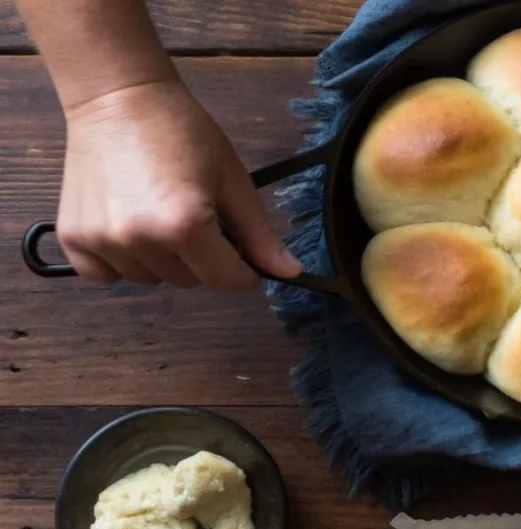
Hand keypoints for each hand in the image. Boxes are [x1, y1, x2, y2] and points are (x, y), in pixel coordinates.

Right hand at [57, 79, 301, 288]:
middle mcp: (139, 239)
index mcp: (185, 226)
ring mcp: (101, 240)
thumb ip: (259, 233)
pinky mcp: (73, 237)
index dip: (242, 271)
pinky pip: (106, 276)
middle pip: (189, 281)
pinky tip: (128, 227)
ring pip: (151, 279)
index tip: (241, 253)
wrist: (118, 98)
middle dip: (202, 258)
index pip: (226, 280)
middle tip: (194, 214)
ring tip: (158, 212)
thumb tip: (288, 273)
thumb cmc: (181, 131)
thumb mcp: (232, 179)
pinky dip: (121, 262)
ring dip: (162, 259)